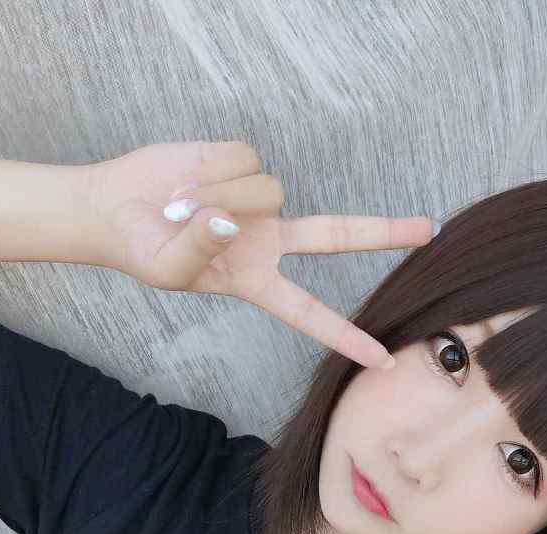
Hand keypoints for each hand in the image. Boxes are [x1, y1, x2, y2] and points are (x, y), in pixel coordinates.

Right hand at [83, 140, 434, 369]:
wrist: (116, 209)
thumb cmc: (144, 251)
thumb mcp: (169, 270)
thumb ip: (202, 249)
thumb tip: (230, 218)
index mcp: (257, 281)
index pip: (310, 314)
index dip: (345, 337)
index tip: (383, 360)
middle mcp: (269, 240)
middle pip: (338, 235)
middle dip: (383, 233)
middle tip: (430, 231)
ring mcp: (260, 200)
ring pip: (265, 191)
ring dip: (218, 196)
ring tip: (181, 206)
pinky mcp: (242, 161)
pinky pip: (244, 160)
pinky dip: (210, 170)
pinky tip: (187, 180)